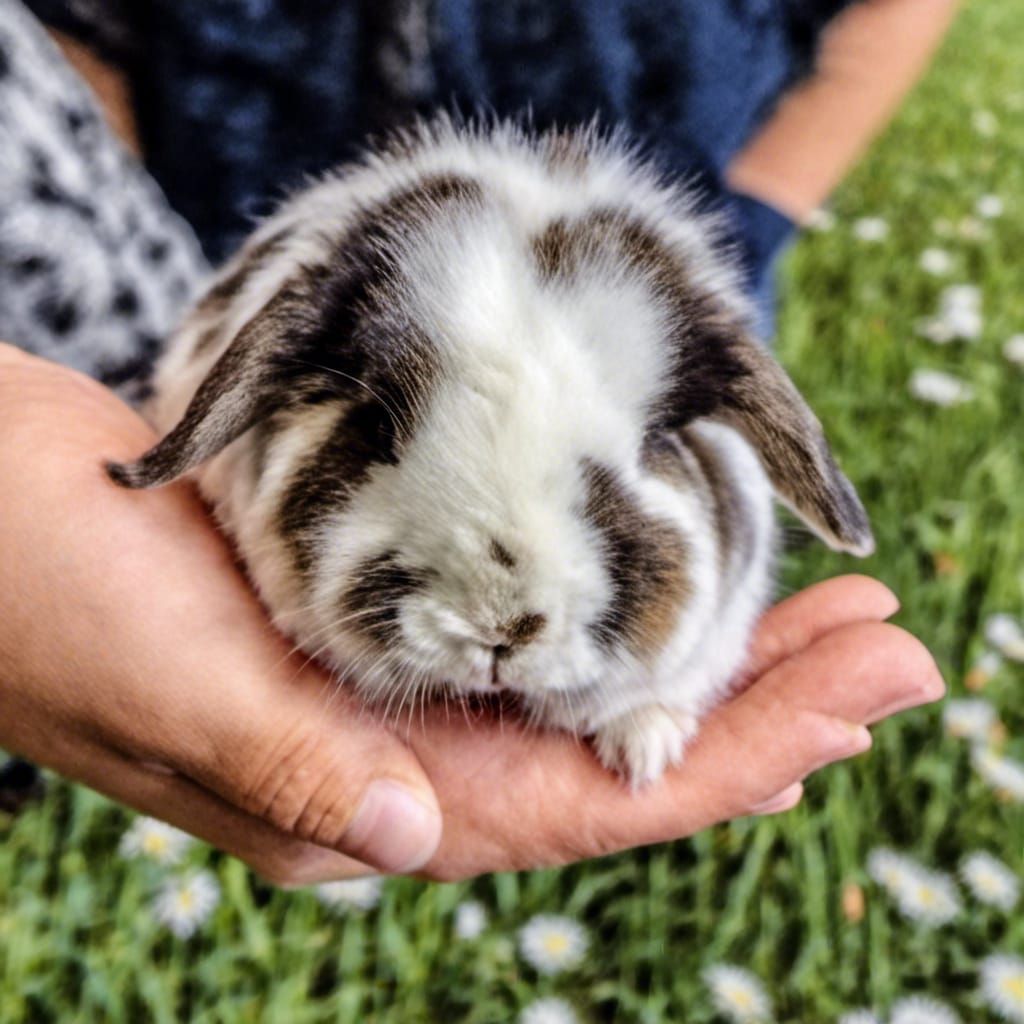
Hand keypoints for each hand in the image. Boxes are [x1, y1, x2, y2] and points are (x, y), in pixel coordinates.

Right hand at [0, 346, 943, 884]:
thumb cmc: (35, 586)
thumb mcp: (156, 675)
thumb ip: (289, 766)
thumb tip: (425, 836)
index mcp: (349, 795)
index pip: (578, 803)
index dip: (726, 761)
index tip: (856, 707)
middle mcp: (388, 752)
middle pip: (613, 748)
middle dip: (763, 705)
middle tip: (895, 650)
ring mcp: (386, 682)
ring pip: (588, 684)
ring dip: (709, 651)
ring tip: (830, 618)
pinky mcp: (376, 608)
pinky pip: (535, 623)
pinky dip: (625, 605)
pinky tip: (688, 584)